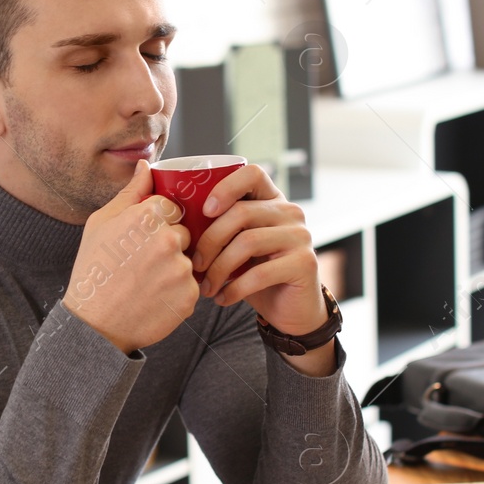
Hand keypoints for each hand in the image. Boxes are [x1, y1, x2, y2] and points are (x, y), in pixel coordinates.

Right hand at [65, 160, 197, 353]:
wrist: (94, 325)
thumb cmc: (93, 271)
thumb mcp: (101, 224)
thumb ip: (130, 193)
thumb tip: (147, 165)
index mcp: (148, 216)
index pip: (171, 208)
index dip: (157, 223)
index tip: (142, 240)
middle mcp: (169, 239)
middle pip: (184, 233)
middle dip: (169, 245)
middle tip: (142, 264)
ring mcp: (181, 269)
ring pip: (189, 260)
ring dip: (174, 269)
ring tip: (146, 283)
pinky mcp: (190, 296)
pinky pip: (192, 286)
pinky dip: (177, 292)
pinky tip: (154, 298)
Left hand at [189, 164, 327, 337]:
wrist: (291, 309)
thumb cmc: (256, 274)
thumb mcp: (238, 245)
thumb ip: (221, 228)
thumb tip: (178, 224)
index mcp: (272, 200)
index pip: (252, 173)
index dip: (225, 187)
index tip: (204, 212)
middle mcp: (290, 212)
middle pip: (241, 212)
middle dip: (210, 241)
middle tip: (194, 265)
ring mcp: (301, 236)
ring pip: (247, 242)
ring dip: (219, 269)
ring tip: (206, 287)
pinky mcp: (305, 263)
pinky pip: (260, 273)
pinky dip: (234, 289)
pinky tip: (223, 298)